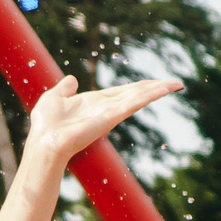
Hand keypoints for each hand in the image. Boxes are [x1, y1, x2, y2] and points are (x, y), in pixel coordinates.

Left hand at [22, 75, 180, 169]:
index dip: (138, 86)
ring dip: (157, 90)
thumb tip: (71, 79)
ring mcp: (110, 113)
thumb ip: (65, 89)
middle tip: (175, 83)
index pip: (122, 92)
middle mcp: (106, 108)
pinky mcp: (111, 117)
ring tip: (176, 84)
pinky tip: (162, 89)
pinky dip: (149, 95)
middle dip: (154, 88)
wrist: (44, 141)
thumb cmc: (46, 125)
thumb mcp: (54, 98)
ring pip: (138, 97)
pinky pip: (134, 102)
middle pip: (135, 94)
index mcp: (94, 102)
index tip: (154, 83)